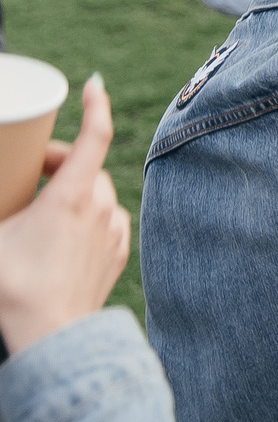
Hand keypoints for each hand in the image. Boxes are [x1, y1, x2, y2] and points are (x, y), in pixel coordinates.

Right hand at [0, 76, 128, 354]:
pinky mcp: (117, 252)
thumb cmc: (17, 289)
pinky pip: (104, 221)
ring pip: (96, 195)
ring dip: (71, 192)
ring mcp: (113, 230)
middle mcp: (101, 207)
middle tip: (28, 174)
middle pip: (86, 168)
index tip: (92, 84)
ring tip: (38, 211)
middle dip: (59, 163)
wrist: (52, 336)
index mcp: (73, 195)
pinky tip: (60, 235)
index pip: (96, 136)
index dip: (96, 105)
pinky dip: (85, 217)